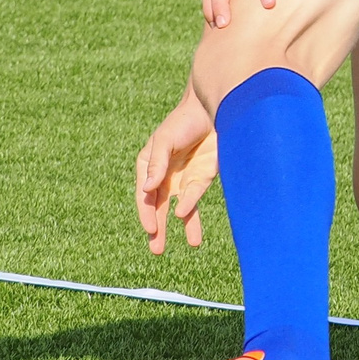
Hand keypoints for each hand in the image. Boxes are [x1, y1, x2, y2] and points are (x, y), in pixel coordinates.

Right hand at [137, 94, 218, 255]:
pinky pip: (195, 199)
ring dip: (181, 227)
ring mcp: (184, 178)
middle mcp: (165, 175)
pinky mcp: (203, 178)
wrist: (214, 109)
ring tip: (185, 246)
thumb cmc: (184, 120)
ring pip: (180, 209)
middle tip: (157, 250)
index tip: (151, 229)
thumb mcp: (165, 139)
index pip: (144, 196)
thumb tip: (146, 190)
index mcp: (149, 165)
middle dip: (157, 229)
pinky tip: (190, 224)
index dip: (146, 213)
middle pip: (158, 207)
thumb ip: (157, 164)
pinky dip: (191, 212)